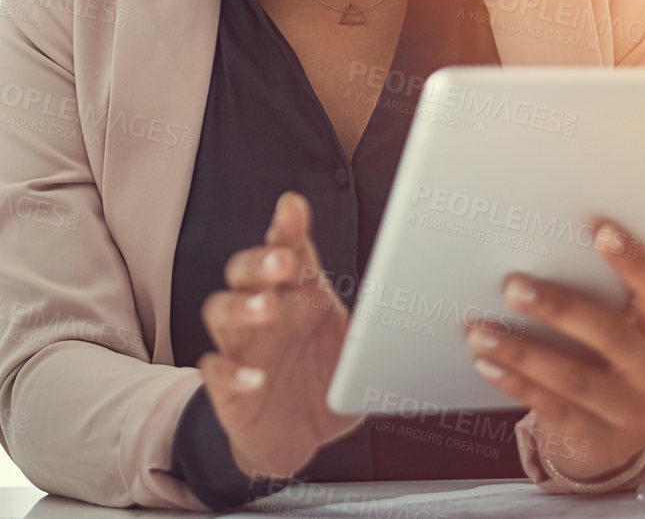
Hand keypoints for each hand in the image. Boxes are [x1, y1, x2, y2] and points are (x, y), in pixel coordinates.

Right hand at [197, 191, 361, 482]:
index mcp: (298, 293)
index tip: (292, 207)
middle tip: (282, 262)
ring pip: (221, 310)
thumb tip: (428, 313)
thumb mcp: (359, 348)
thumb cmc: (325, 380)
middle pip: (244, 271)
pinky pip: (216, 370)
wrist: (298, 437)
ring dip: (240, 306)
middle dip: (260, 261)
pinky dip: (231, 372)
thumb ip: (382, 326)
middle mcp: (264, 311)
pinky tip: (253, 377)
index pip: (287, 248)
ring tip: (265, 308)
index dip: (286, 227)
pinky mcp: (225, 385)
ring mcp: (240, 345)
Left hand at [462, 220, 644, 482]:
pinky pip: (553, 408)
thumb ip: (617, 283)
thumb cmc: (614, 358)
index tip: (600, 229)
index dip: (633, 261)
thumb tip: (600, 220)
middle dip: (560, 308)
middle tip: (512, 285)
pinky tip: (486, 363)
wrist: (620, 438)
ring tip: (479, 331)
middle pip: (612, 336)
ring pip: (575, 379)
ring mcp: (634, 413)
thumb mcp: (627, 324)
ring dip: (522, 352)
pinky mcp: (601, 440)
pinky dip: (516, 383)